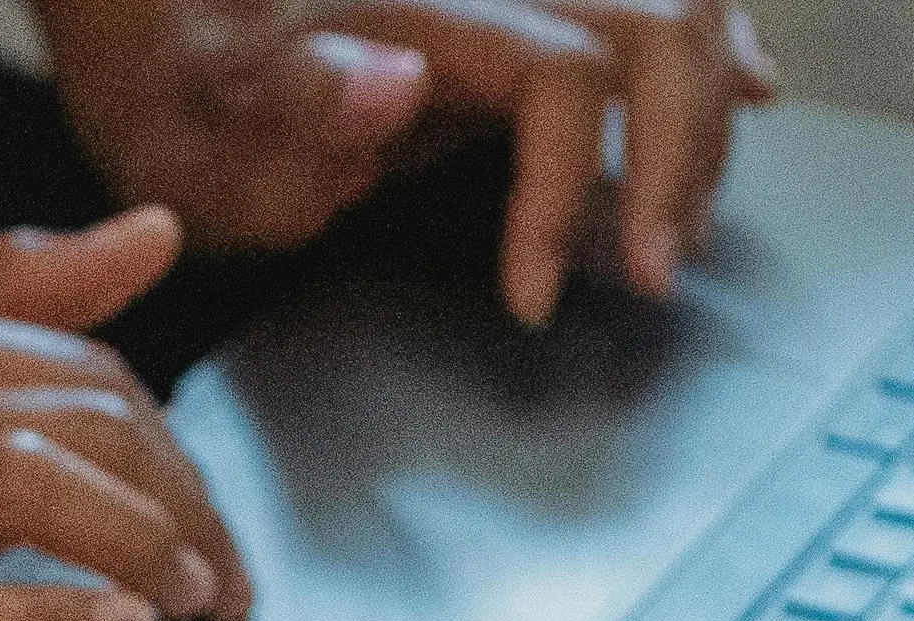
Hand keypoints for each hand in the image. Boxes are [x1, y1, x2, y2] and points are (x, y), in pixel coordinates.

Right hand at [0, 209, 251, 620]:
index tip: (204, 520)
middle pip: (75, 417)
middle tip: (222, 575)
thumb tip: (150, 233)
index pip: (72, 359)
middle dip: (182, 498)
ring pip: (38, 484)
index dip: (169, 439)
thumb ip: (4, 305)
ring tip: (191, 596)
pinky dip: (61, 615)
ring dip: (147, 543)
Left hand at [43, 0, 782, 322]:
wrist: (161, 24)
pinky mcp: (529, 5)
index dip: (562, 191)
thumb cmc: (183, 96)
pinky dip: (718, 46)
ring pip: (678, 6)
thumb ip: (307, 102)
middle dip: (679, 154)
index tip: (531, 299)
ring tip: (677, 226)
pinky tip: (751, 86)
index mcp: (418, 11)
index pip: (558, 73)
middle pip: (655, 22)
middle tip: (652, 271)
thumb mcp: (207, 126)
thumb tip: (398, 79)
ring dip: (707, 117)